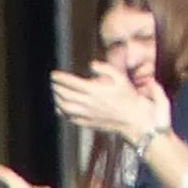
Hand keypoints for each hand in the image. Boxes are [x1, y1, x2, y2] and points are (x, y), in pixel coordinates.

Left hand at [51, 63, 171, 143]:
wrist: (134, 119)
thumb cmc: (129, 98)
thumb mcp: (121, 78)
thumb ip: (106, 68)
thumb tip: (92, 63)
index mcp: (95, 91)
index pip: (71, 83)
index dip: (60, 78)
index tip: (54, 74)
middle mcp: (88, 103)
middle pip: (65, 94)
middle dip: (56, 87)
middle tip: (53, 82)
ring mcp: (86, 114)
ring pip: (64, 106)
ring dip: (57, 99)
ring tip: (55, 93)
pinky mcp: (88, 123)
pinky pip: (70, 117)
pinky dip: (62, 111)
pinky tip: (60, 107)